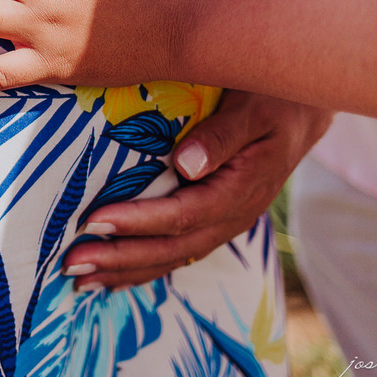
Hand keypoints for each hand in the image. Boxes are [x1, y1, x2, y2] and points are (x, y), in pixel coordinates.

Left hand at [61, 92, 332, 287]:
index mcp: (241, 189)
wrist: (303, 107)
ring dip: (126, 270)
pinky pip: (177, 250)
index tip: (94, 221)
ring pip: (172, 256)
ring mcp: (224, 222)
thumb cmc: (272, 97)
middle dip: (121, 258)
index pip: (182, 214)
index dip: (137, 221)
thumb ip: (221, 135)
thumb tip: (185, 164)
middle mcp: (232, 215)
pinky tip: (111, 274)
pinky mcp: (214, 219)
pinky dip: (143, 265)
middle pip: (172, 247)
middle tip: (73, 262)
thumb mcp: (253, 107)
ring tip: (79, 279)